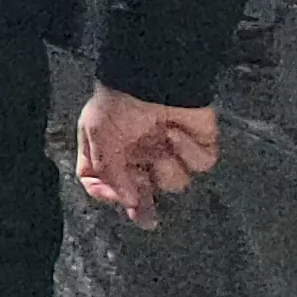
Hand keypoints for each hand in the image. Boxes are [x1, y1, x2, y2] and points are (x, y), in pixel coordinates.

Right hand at [75, 85, 220, 228]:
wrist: (155, 78)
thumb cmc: (119, 103)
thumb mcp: (98, 135)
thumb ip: (109, 172)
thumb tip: (128, 201)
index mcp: (108, 152)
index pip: (102, 183)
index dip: (107, 194)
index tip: (117, 196)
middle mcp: (137, 156)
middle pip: (141, 194)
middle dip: (144, 207)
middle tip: (147, 218)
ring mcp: (167, 152)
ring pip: (173, 183)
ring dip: (167, 167)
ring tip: (161, 143)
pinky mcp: (196, 148)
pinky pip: (198, 165)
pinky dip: (188, 151)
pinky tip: (176, 133)